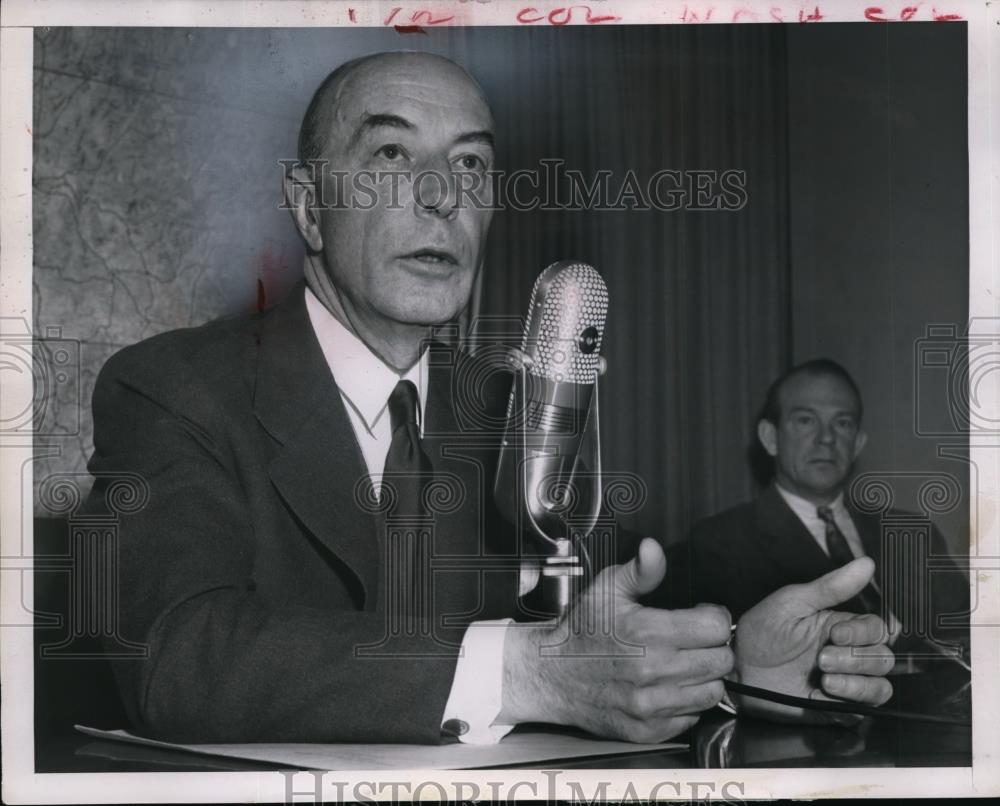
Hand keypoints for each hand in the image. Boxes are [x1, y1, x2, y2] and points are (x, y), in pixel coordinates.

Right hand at [499, 538, 733, 742]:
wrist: (552, 675)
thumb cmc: (582, 631)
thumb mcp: (606, 590)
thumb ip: (640, 571)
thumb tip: (654, 548)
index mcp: (647, 632)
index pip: (717, 627)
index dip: (714, 616)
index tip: (701, 615)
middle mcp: (653, 671)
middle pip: (722, 661)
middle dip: (714, 647)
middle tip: (695, 640)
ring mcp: (651, 705)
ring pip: (713, 692)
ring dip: (705, 677)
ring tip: (685, 664)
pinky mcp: (649, 730)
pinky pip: (693, 717)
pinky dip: (688, 703)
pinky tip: (669, 687)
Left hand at [733, 556, 893, 724]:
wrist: (739, 669)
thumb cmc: (761, 632)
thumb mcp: (792, 602)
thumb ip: (831, 587)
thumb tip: (865, 564)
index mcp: (841, 626)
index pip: (878, 628)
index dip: (864, 632)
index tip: (836, 633)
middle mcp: (848, 653)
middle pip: (883, 658)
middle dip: (856, 658)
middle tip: (822, 657)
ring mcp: (844, 681)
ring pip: (880, 686)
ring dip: (857, 682)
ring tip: (825, 677)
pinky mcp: (837, 707)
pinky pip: (864, 709)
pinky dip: (850, 700)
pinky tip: (825, 691)